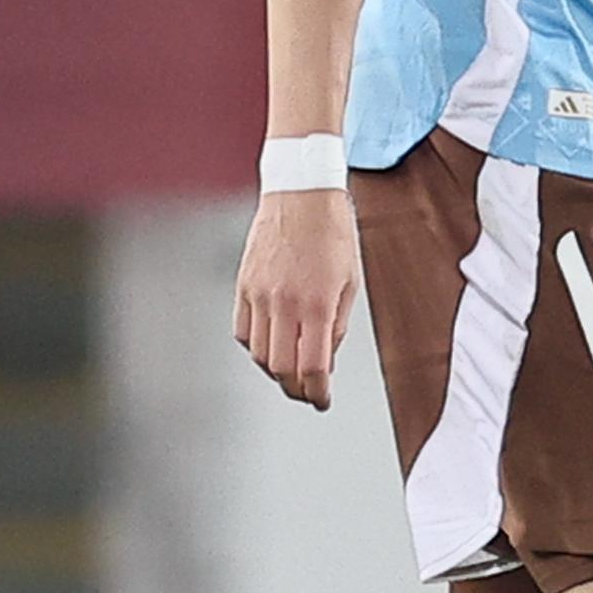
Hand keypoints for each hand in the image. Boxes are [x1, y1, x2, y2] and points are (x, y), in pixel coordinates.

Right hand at [232, 189, 357, 409]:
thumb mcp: (350, 282)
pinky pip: (243, 331)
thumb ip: (337, 324)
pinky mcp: (242, 285)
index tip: (322, 400)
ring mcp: (258, 294)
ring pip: (259, 354)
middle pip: (281, 369)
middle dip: (296, 389)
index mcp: (317, 303)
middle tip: (307, 392)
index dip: (317, 393)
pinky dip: (255, 347)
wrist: (301, 192)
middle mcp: (284, 302)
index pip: (313, 367)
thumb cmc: (331, 231)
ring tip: (291, 372)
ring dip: (275, 371)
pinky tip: (270, 345)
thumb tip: (326, 357)